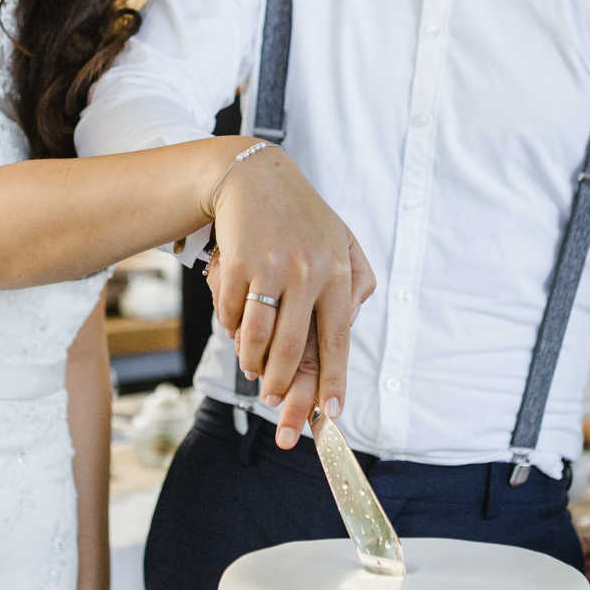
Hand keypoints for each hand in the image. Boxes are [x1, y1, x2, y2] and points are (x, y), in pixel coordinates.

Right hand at [207, 146, 374, 448]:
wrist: (253, 177)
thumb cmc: (300, 214)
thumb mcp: (341, 239)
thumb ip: (357, 280)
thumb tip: (352, 321)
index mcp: (338, 273)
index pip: (337, 339)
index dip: (333, 380)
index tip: (331, 412)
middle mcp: (309, 273)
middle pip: (292, 349)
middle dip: (283, 385)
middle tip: (277, 403)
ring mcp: (273, 269)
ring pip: (259, 339)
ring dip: (254, 364)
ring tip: (254, 372)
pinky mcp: (240, 265)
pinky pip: (233, 316)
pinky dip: (232, 330)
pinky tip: (236, 328)